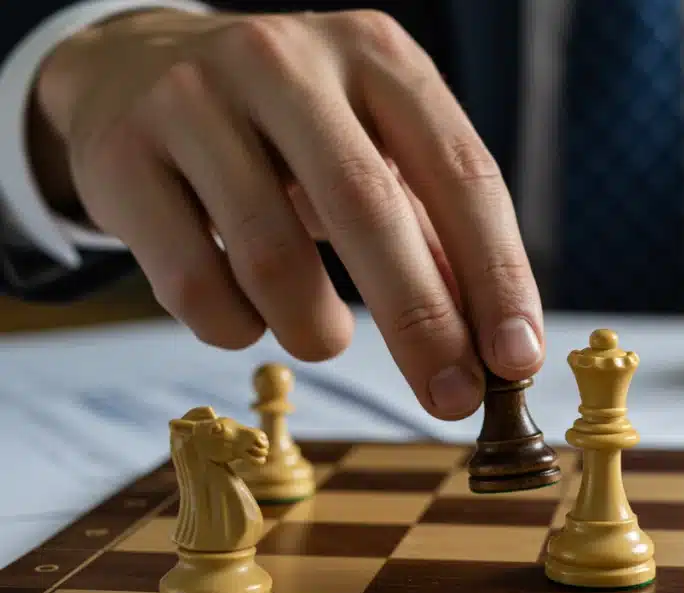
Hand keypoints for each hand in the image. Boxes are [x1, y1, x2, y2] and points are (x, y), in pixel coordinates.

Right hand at [32, 9, 544, 418]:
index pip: (460, 171)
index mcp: (376, 54)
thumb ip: (438, 237)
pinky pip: (192, 285)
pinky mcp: (120, 157)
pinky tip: (249, 314)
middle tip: (452, 400)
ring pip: (270, 255)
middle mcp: (285, 62)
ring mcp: (192, 100)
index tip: (518, 359)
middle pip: (368, 208)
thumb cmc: (292, 126)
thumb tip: (497, 348)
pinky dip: (238, 328)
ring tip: (324, 339)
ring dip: (315, 331)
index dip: (498, 274)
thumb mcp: (376, 149)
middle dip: (421, 323)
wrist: (135, 69)